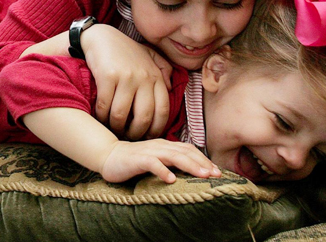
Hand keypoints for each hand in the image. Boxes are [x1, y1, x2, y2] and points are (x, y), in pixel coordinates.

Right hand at [82, 25, 172, 139]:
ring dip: (115, 127)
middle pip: (143, 117)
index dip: (156, 129)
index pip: (163, 111)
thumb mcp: (149, 56)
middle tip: (128, 137)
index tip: (148, 137)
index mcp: (156, 77)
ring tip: (112, 128)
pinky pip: (105, 105)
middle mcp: (144, 78)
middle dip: (135, 133)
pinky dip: (101, 116)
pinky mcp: (107, 76)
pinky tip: (100, 116)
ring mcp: (126, 77)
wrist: (101, 36)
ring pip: (122, 115)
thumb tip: (171, 88)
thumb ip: (164, 70)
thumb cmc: (125, 50)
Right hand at [100, 139, 220, 183]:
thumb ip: (171, 162)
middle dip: (202, 163)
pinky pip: (152, 163)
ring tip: (202, 175)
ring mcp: (149, 151)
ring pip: (173, 156)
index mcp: (165, 145)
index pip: (189, 149)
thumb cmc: (134, 161)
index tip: (217, 171)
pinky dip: (162, 171)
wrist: (109, 155)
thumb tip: (191, 172)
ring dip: (189, 165)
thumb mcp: (156, 160)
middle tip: (216, 174)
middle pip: (185, 152)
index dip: (204, 159)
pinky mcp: (137, 159)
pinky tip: (171, 180)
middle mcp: (160, 145)